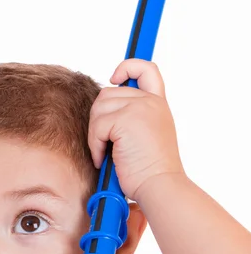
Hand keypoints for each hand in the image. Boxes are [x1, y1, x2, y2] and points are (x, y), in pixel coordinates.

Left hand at [88, 58, 184, 201]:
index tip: (114, 78)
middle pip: (108, 94)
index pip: (147, 70)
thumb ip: (135, 119)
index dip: (128, 67)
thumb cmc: (150, 173)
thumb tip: (106, 112)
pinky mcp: (126, 119)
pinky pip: (97, 125)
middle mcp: (151, 102)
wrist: (159, 186)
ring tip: (106, 154)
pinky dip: (95, 144)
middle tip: (105, 144)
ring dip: (96, 134)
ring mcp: (140, 108)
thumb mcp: (148, 137)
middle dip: (99, 120)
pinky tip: (104, 159)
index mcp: (158, 105)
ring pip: (99, 108)